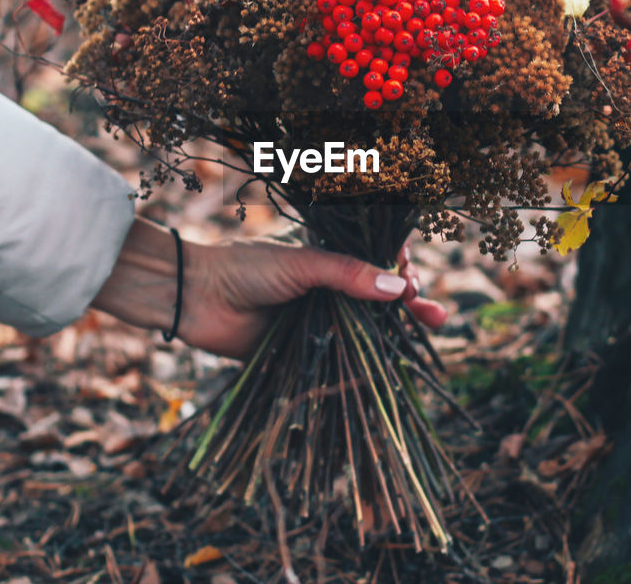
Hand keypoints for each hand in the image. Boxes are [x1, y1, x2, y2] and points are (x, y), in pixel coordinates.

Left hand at [90, 217, 446, 358]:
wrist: (195, 299)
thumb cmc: (246, 269)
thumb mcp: (303, 265)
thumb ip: (349, 276)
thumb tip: (400, 289)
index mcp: (329, 259)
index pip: (379, 262)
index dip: (402, 271)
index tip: (414, 282)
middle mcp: (328, 289)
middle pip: (381, 298)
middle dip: (412, 304)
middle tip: (435, 315)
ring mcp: (318, 320)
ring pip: (366, 330)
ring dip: (396, 334)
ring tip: (428, 331)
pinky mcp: (303, 350)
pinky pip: (340, 360)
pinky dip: (364, 366)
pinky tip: (388, 370)